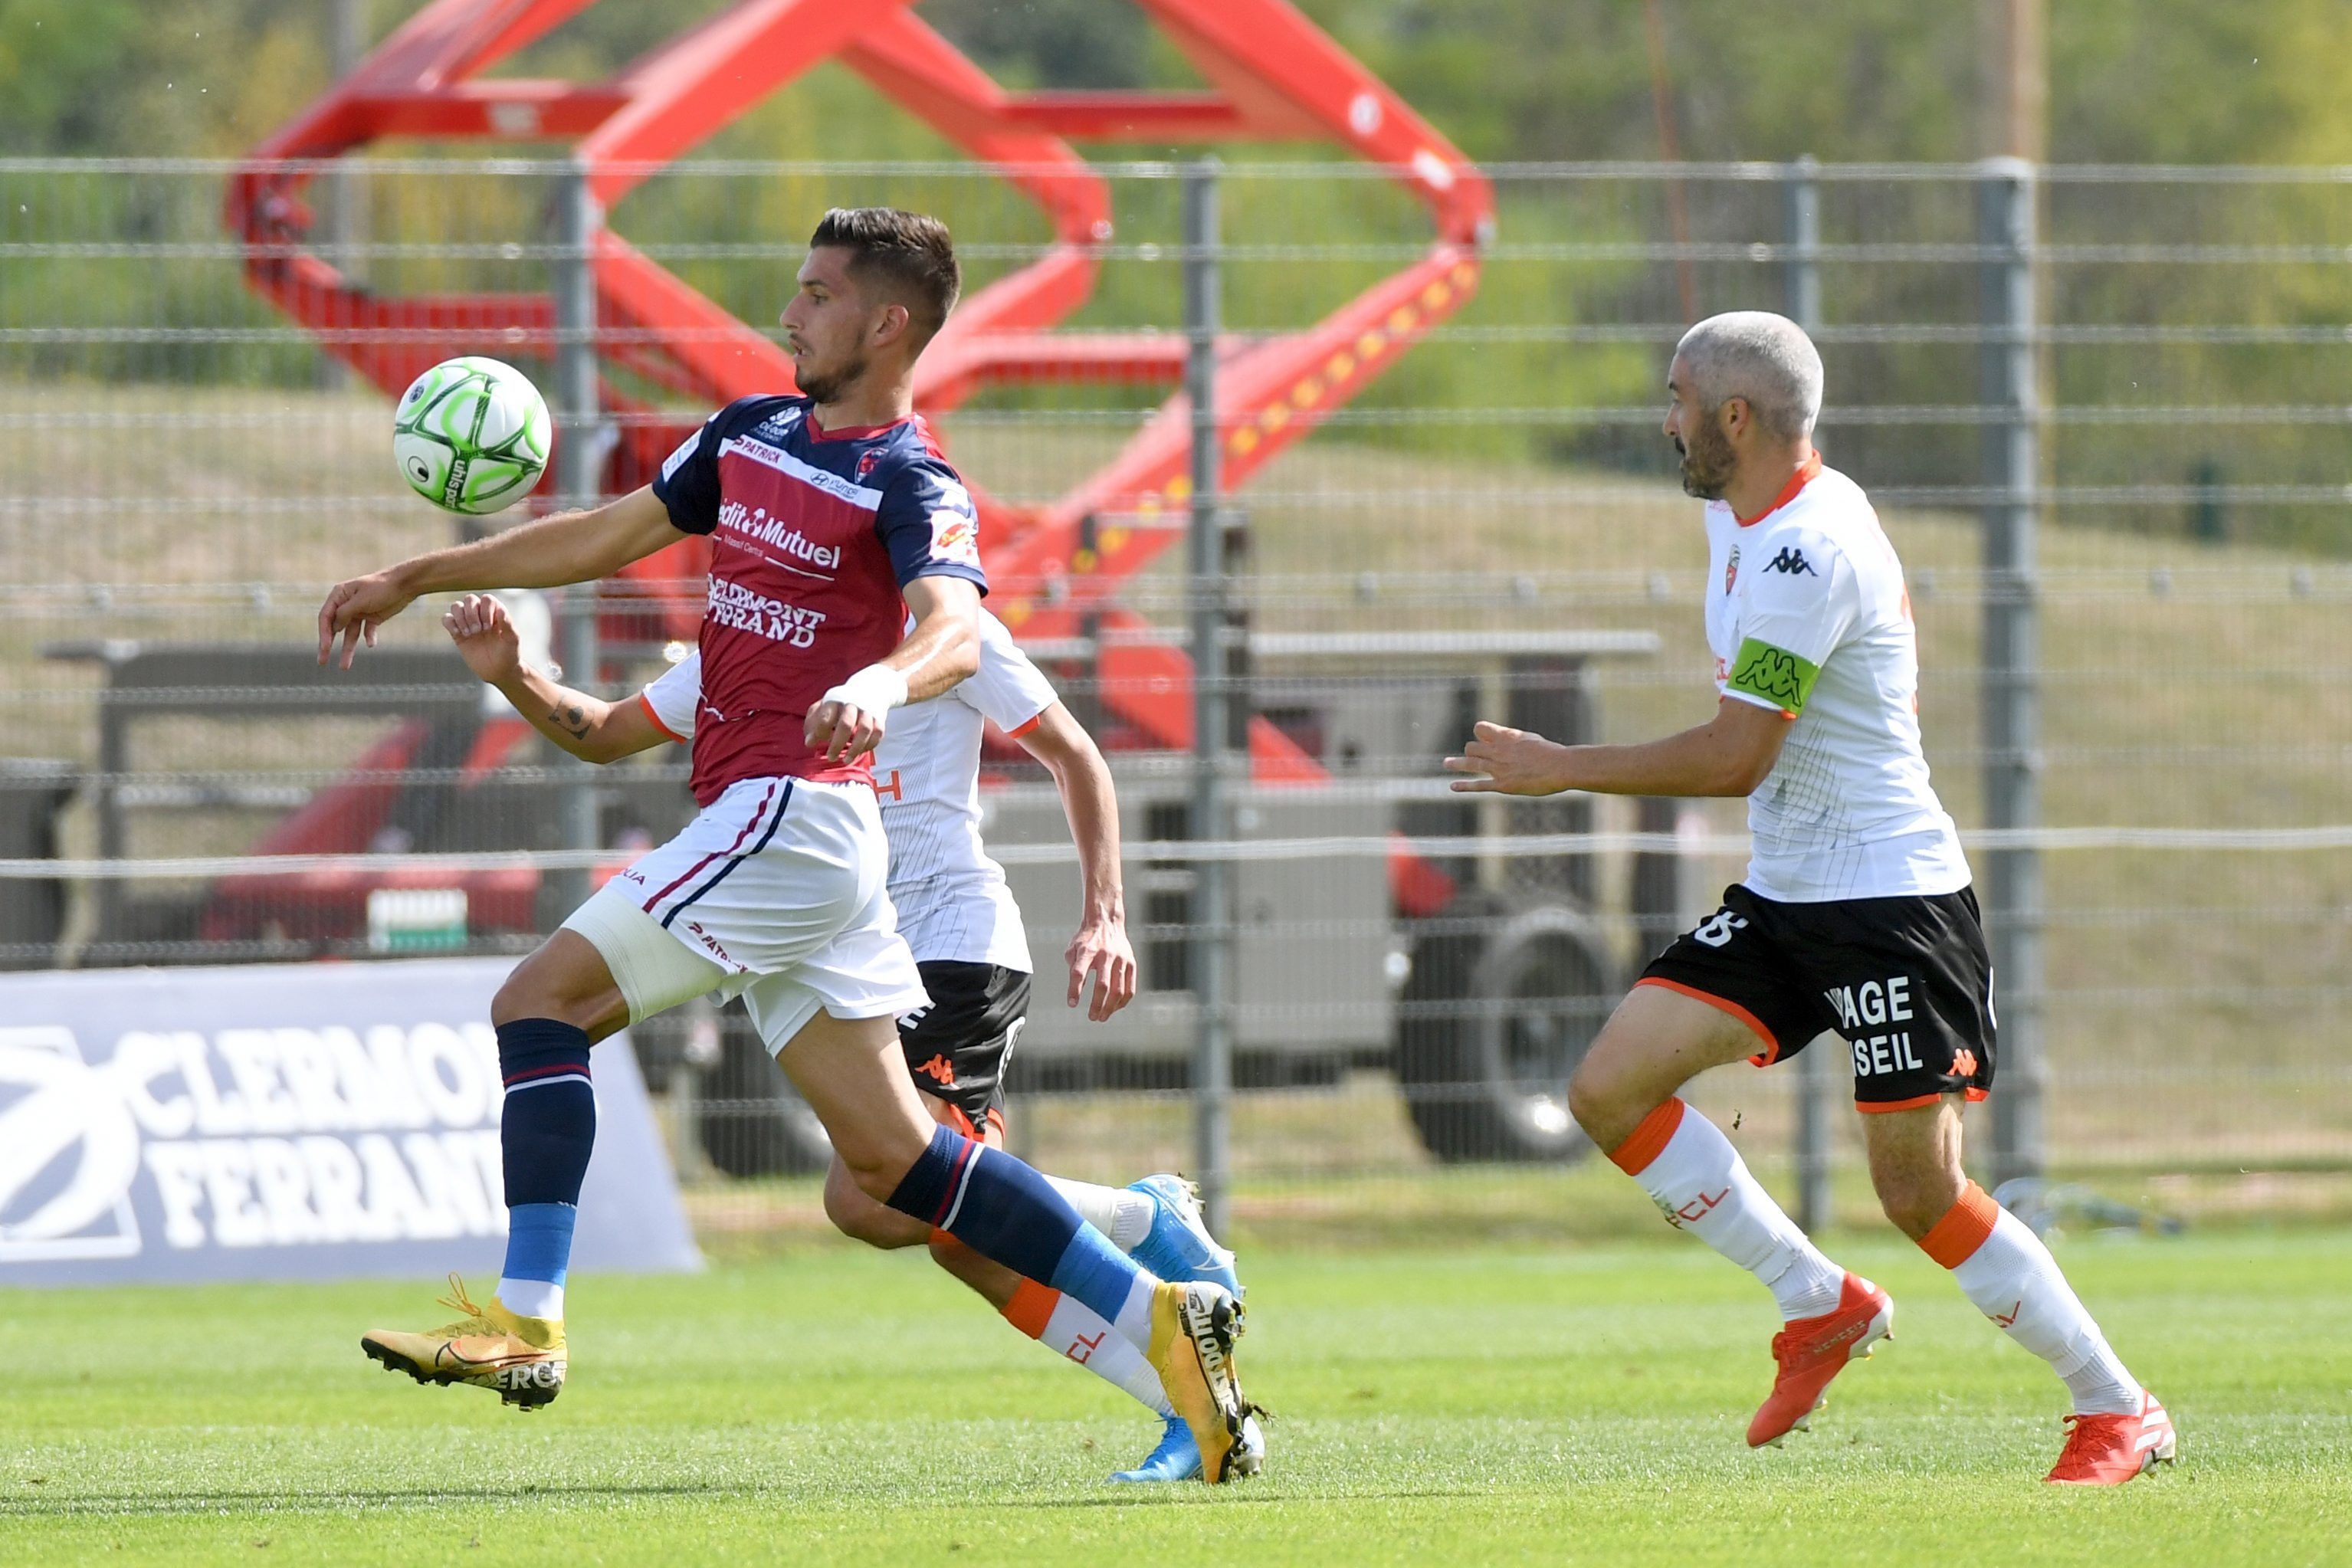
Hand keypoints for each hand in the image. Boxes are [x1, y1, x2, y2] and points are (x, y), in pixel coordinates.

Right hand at [317, 570, 414, 668]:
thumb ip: (345, 613)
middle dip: (328, 645)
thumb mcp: (360, 600)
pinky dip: (368, 638)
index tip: (325, 648)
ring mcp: (359, 612)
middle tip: (321, 662)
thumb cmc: (381, 588)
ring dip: (347, 649)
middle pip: (334, 628)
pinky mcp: (372, 618)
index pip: (325, 616)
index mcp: (339, 595)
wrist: (405, 585)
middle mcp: (347, 604)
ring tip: (344, 667)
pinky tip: (371, 644)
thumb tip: (334, 628)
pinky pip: (367, 632)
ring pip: (350, 634)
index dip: (324, 633)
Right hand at [442, 593, 522, 684]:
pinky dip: (449, 623)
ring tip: (469, 634)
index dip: (485, 610)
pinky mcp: (458, 633)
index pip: (486, 599)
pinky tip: (459, 634)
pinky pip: (447, 619)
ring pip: (456, 606)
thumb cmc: (509, 654)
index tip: (489, 628)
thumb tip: (501, 609)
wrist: (498, 671)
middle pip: (470, 599)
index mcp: (496, 613)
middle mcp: (481, 614)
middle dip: (472, 614)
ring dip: (460, 618)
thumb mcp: (512, 640)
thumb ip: (508, 624)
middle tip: (478, 631)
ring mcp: (468, 623)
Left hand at [804, 699, 885, 763]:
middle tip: (830, 757)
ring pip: (864, 730)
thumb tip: (809, 743)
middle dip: (837, 744)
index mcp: (834, 700)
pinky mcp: (880, 718)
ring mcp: (868, 710)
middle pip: (846, 724)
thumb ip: (813, 724)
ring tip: (846, 760)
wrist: (869, 688)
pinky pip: (877, 733)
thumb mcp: (823, 707)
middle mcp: (852, 704)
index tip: (812, 744)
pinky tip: (860, 751)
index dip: (818, 733)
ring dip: (855, 748)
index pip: (825, 717)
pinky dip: (869, 745)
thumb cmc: (839, 704)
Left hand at [1066, 918, 1137, 1021]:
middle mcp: (1106, 955)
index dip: (1075, 990)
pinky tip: (1115, 1008)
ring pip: (1118, 989)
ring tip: (1102, 1017)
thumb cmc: (1086, 939)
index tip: (1072, 1004)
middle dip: (1097, 1005)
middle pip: (1102, 985)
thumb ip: (1073, 968)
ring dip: (1110, 1007)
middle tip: (1092, 1017)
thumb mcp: (1073, 949)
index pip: (1079, 973)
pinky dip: (1123, 1001)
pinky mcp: (1131, 963)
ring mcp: (1121, 959)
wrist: (1106, 921)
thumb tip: (1075, 990)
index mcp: (1087, 950)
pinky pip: (1130, 987)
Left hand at [1443, 720, 1568, 794]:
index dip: (1480, 733)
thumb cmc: (1550, 752)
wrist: (1560, 767)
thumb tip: (1505, 738)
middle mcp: (1499, 750)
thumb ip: (1513, 739)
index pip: (1480, 728)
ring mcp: (1499, 768)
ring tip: (1446, 763)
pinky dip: (1464, 786)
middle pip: (1472, 747)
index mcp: (1506, 736)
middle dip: (1471, 751)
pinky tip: (1453, 786)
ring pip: (1471, 764)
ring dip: (1456, 763)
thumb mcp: (1529, 739)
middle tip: (1473, 755)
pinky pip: (1478, 785)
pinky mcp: (1503, 785)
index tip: (1484, 739)